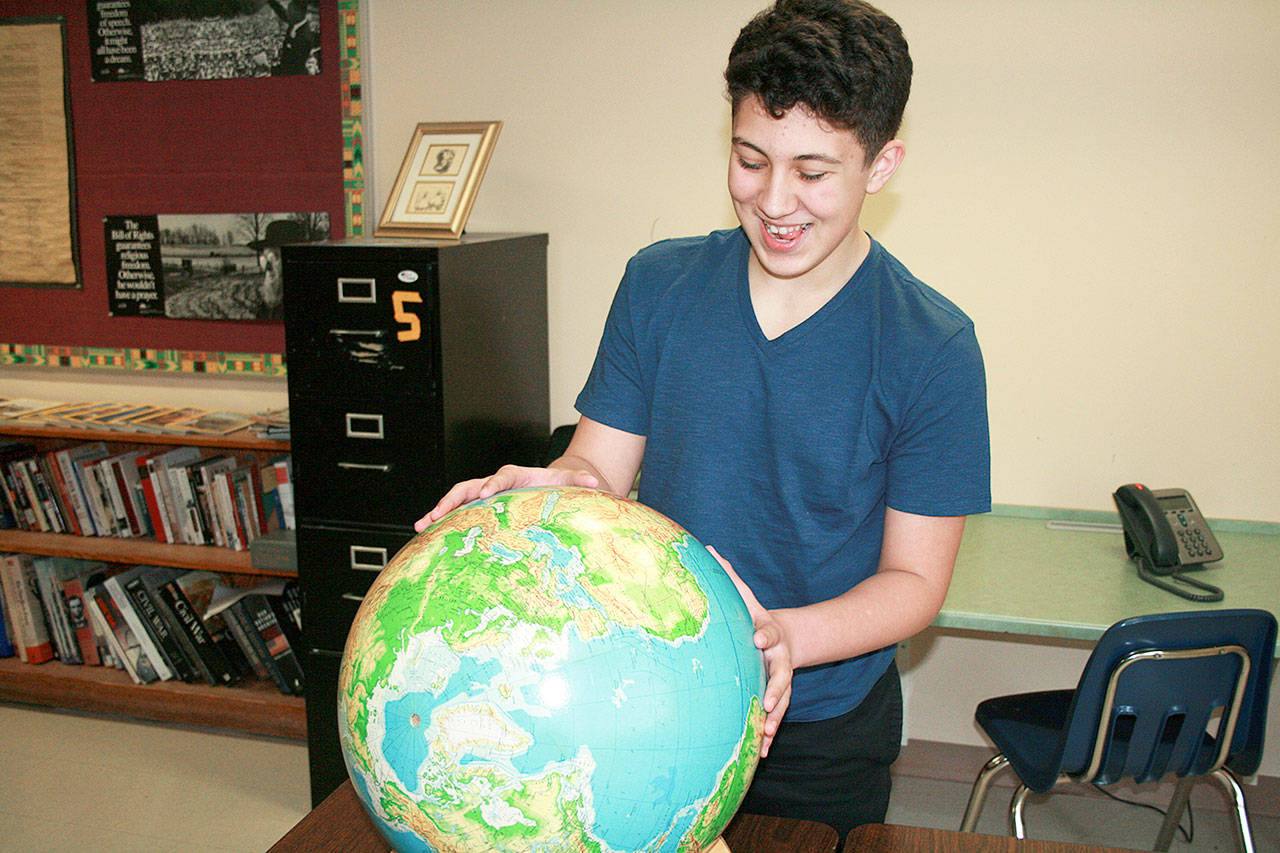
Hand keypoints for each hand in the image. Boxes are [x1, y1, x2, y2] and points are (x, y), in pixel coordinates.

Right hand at [414, 464, 598, 530]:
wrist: (544, 483)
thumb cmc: (553, 485)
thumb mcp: (567, 482)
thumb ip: (579, 481)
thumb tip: (596, 483)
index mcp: (514, 476)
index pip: (500, 477)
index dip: (491, 484)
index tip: (484, 494)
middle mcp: (493, 482)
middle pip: (468, 487)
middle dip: (452, 499)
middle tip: (438, 513)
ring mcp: (482, 493)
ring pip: (456, 498)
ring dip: (439, 510)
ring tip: (422, 524)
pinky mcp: (476, 505)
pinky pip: (455, 511)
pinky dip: (441, 519)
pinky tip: (425, 531)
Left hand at [707, 546, 791, 757]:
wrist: (786, 638)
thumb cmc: (755, 617)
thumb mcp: (745, 596)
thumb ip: (729, 576)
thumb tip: (707, 547)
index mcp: (770, 632)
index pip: (769, 632)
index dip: (765, 634)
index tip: (757, 637)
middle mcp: (779, 659)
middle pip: (782, 674)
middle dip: (777, 687)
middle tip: (770, 699)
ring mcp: (781, 679)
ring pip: (781, 700)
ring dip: (774, 718)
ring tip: (766, 735)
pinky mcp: (777, 696)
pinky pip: (774, 716)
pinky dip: (769, 732)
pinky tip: (763, 752)